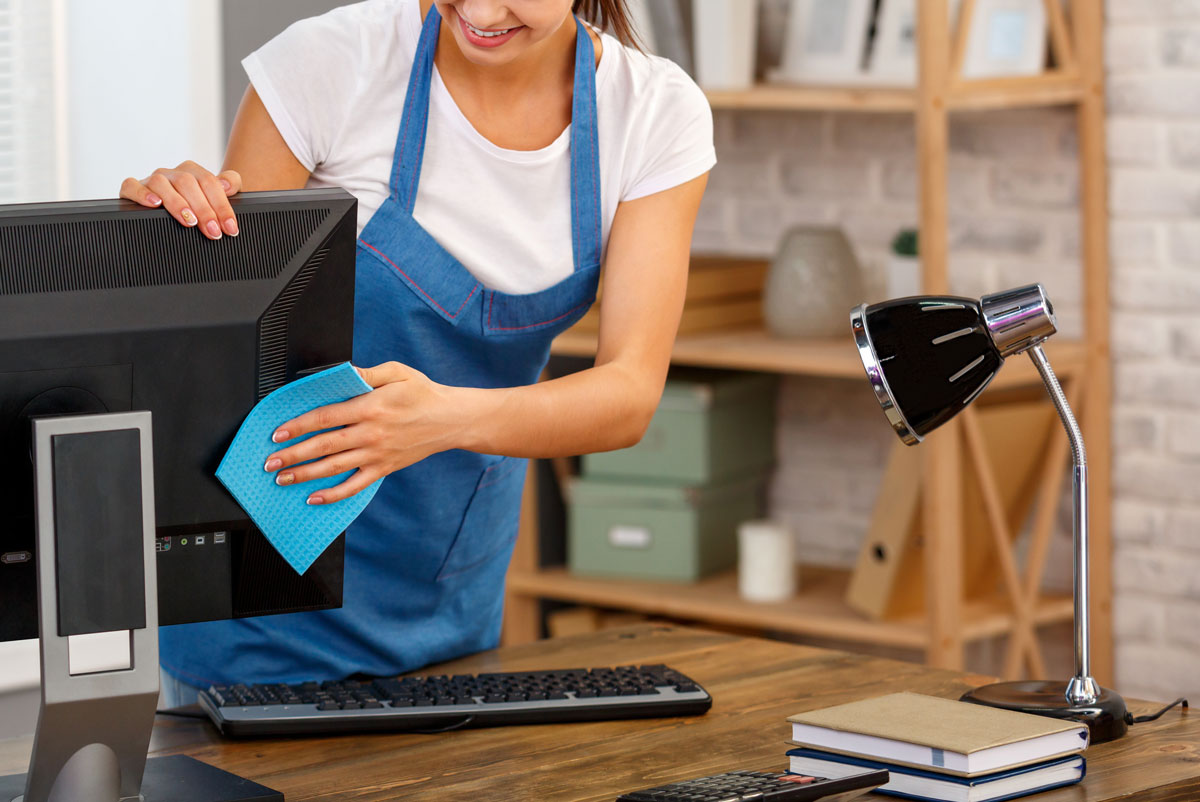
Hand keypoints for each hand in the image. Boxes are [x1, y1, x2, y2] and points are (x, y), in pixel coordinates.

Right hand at [119, 161, 242, 239]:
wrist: (172, 214)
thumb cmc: (197, 207)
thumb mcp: (217, 196)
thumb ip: (230, 183)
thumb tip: (227, 184)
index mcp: (192, 172)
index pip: (209, 182)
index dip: (222, 205)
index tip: (230, 228)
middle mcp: (172, 174)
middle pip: (187, 182)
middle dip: (203, 209)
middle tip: (213, 231)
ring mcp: (151, 181)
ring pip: (161, 182)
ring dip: (177, 202)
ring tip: (189, 221)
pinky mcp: (132, 189)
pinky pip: (131, 185)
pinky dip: (142, 194)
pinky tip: (155, 204)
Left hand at [263, 362, 463, 504]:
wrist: (451, 419)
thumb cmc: (423, 393)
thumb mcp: (397, 373)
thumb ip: (366, 373)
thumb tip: (340, 372)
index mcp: (370, 407)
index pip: (325, 417)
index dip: (298, 426)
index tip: (278, 433)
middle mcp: (371, 433)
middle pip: (324, 445)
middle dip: (293, 454)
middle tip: (270, 461)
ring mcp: (377, 454)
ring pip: (334, 467)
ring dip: (305, 474)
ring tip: (282, 479)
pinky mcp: (384, 468)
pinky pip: (355, 485)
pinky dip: (334, 495)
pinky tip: (314, 498)